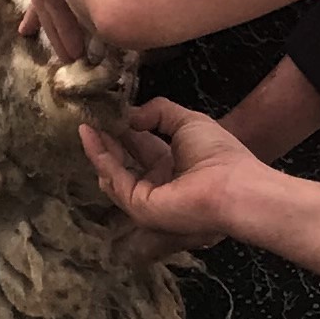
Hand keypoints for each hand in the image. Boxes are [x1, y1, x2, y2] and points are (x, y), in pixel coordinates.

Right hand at [76, 96, 257, 248]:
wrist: (234, 186)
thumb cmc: (218, 154)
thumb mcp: (187, 121)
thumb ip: (159, 111)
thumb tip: (131, 115)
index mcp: (171, 165)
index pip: (139, 145)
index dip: (122, 128)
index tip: (105, 110)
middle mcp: (157, 182)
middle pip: (123, 160)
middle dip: (106, 138)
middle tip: (89, 116)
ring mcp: (146, 198)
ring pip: (114, 172)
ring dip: (98, 148)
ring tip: (85, 124)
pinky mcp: (139, 208)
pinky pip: (116, 180)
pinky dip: (101, 158)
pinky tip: (91, 136)